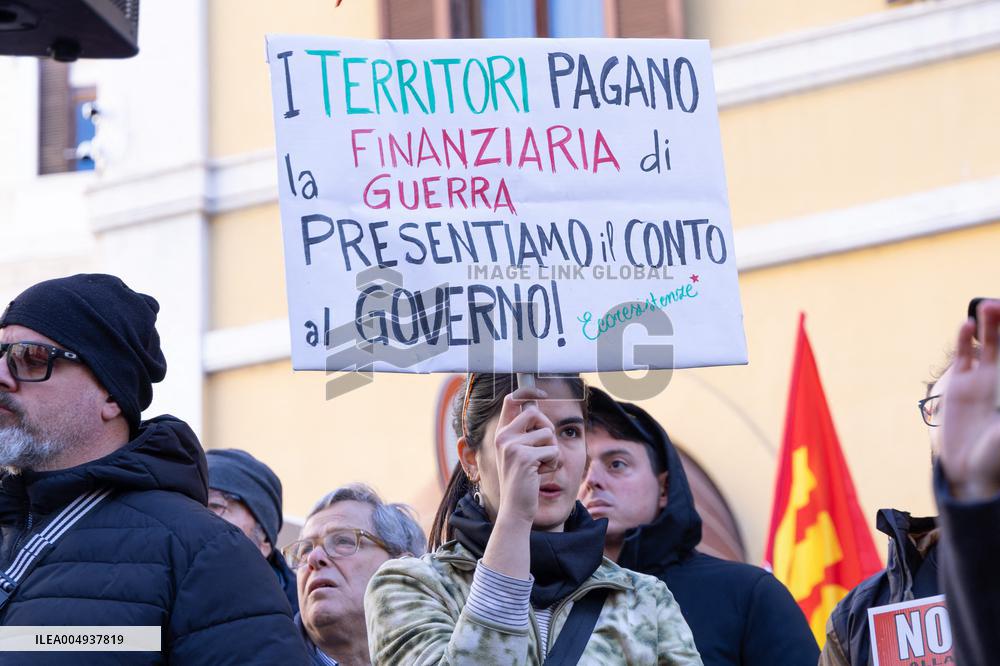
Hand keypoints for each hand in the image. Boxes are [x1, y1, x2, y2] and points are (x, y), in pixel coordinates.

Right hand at [492, 387, 559, 526]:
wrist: (516, 509)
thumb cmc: (523, 481)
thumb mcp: (520, 453)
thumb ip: (526, 433)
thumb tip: (535, 407)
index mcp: (502, 433)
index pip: (512, 400)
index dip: (528, 391)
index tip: (543, 392)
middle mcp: (504, 437)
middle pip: (537, 414)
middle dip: (548, 431)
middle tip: (543, 451)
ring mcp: (512, 446)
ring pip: (549, 435)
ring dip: (551, 452)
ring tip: (539, 467)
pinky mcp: (525, 457)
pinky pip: (553, 451)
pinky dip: (552, 464)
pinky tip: (540, 475)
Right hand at [939, 300, 999, 499]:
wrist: (971, 473)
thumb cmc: (999, 457)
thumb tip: (999, 384)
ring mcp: (982, 380)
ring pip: (991, 344)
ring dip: (991, 324)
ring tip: (989, 307)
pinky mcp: (959, 385)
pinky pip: (965, 356)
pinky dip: (965, 340)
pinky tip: (967, 325)